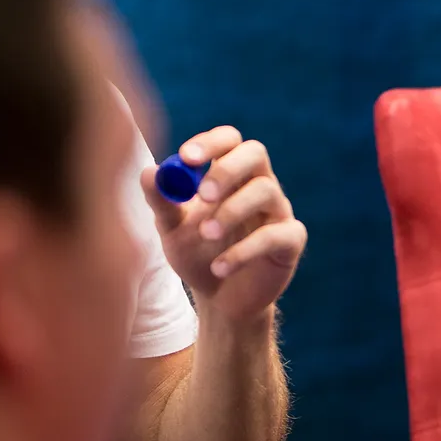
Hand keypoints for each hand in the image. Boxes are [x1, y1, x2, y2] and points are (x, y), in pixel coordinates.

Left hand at [142, 126, 306, 323]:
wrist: (220, 300)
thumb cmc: (197, 254)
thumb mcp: (171, 229)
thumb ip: (161, 201)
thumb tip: (149, 172)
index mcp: (231, 174)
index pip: (229, 140)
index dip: (211, 143)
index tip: (186, 157)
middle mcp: (259, 184)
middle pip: (255, 153)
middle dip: (227, 170)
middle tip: (203, 195)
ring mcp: (278, 211)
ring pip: (265, 191)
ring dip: (232, 211)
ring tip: (206, 235)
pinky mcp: (291, 241)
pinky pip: (275, 235)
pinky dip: (244, 251)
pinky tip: (219, 268)